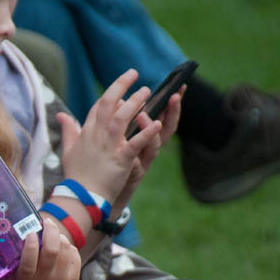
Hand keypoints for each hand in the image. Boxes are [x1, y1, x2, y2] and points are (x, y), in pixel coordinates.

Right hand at [0, 219, 79, 279]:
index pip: (30, 263)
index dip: (31, 246)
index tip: (29, 234)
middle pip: (53, 252)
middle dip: (50, 232)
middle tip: (45, 223)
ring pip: (65, 249)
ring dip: (58, 237)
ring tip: (50, 233)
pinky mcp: (73, 278)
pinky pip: (74, 254)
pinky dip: (67, 245)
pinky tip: (59, 245)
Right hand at [59, 69, 163, 202]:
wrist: (81, 197)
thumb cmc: (76, 176)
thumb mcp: (67, 150)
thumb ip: (68, 131)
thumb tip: (60, 115)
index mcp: (86, 133)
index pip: (97, 107)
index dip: (110, 94)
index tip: (121, 85)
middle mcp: (97, 136)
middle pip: (108, 104)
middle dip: (121, 86)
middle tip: (134, 74)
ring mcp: (109, 146)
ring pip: (121, 118)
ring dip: (135, 103)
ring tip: (147, 91)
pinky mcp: (121, 159)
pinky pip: (135, 143)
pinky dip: (146, 132)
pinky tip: (157, 123)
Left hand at [112, 87, 183, 211]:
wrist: (101, 192)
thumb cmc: (110, 164)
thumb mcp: (116, 138)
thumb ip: (119, 120)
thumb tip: (120, 100)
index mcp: (144, 136)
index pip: (161, 116)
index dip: (170, 103)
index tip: (178, 87)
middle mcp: (148, 148)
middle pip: (166, 128)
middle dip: (173, 111)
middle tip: (174, 95)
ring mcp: (143, 160)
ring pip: (155, 143)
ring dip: (151, 128)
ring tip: (143, 114)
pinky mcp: (136, 171)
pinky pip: (139, 160)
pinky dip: (140, 149)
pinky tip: (140, 142)